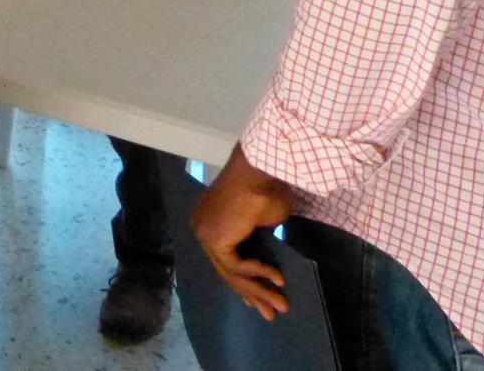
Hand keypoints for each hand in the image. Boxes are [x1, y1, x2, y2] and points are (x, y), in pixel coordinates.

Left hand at [191, 147, 296, 320]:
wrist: (262, 171)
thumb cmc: (267, 188)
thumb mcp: (263, 220)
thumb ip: (258, 240)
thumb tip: (267, 260)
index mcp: (210, 220)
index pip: (224, 258)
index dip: (243, 281)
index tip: (257, 299)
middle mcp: (202, 226)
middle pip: (226, 270)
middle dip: (252, 293)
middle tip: (271, 312)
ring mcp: (205, 233)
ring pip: (231, 273)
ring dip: (259, 292)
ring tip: (281, 305)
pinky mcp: (214, 239)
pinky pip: (236, 267)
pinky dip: (258, 275)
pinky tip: (278, 279)